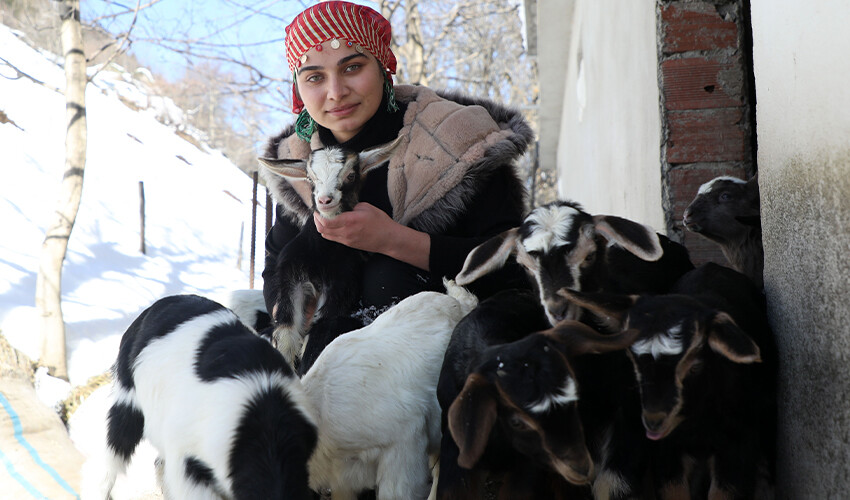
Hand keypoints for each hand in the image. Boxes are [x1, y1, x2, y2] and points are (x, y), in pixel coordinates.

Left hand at [314, 202, 430, 269]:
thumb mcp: (366, 207)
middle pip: (322, 229)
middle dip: (317, 220)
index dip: (318, 215)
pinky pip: (333, 238)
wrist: (389, 239)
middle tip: (318, 212)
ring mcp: (346, 240)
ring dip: (322, 226)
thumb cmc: (380, 222)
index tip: (318, 208)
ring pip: (326, 235)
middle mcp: (346, 232)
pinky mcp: (348, 244)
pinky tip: (332, 225)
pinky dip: (329, 231)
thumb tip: (342, 206)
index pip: (326, 221)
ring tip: (323, 218)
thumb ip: (351, 206)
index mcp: (350, 221)